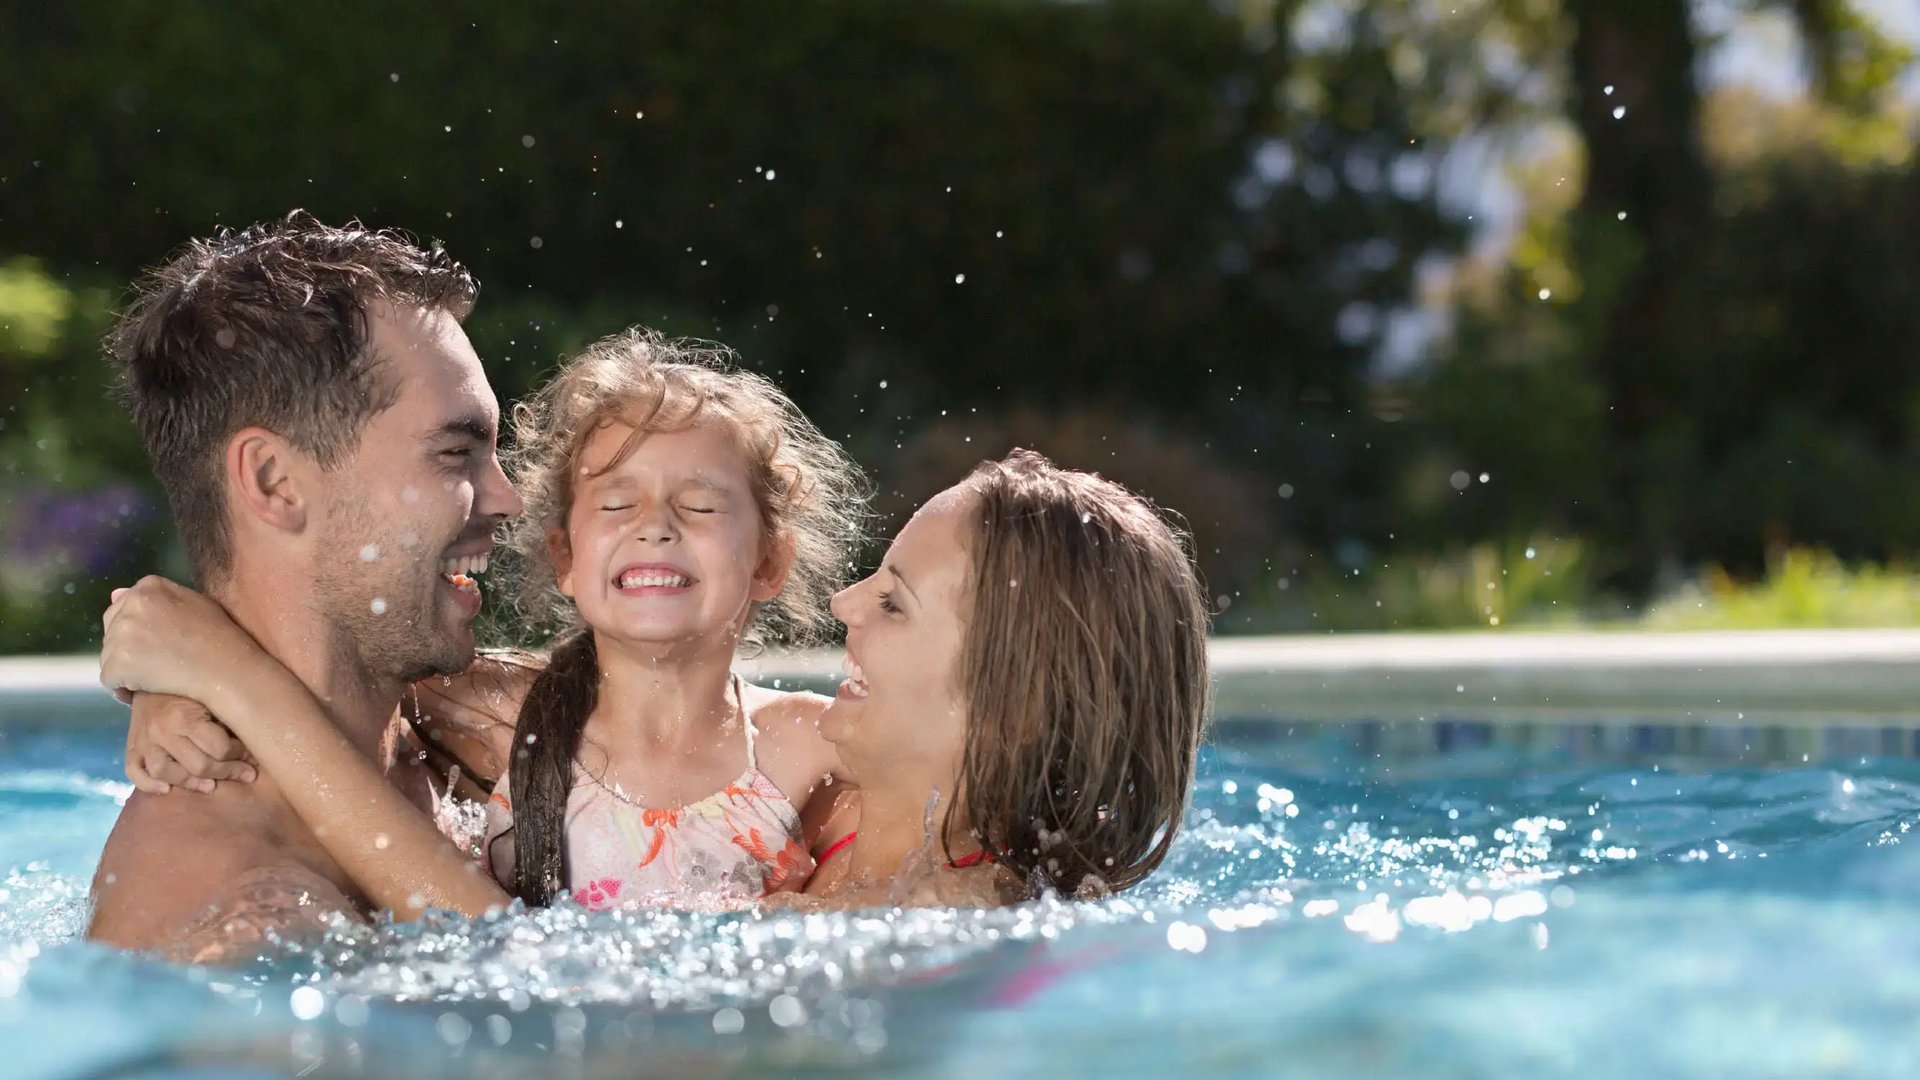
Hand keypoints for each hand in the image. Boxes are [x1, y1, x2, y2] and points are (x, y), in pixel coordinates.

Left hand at [100, 576, 267, 706]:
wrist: (229, 670)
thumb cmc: (219, 638)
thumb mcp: (195, 605)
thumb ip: (158, 598)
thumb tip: (113, 593)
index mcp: (149, 587)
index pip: (122, 608)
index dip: (139, 632)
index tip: (159, 646)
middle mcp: (132, 605)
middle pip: (112, 631)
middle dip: (129, 650)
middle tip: (159, 665)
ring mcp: (123, 633)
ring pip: (109, 656)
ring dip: (127, 670)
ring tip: (156, 679)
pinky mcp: (119, 663)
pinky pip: (109, 680)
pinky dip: (123, 690)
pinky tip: (144, 693)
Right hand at [125, 692, 256, 794]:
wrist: (153, 672)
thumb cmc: (191, 687)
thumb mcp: (211, 695)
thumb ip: (226, 719)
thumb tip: (253, 746)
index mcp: (184, 715)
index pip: (219, 748)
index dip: (240, 755)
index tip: (251, 755)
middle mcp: (161, 730)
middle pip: (197, 765)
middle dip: (227, 772)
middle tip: (245, 774)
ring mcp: (143, 740)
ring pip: (165, 773)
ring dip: (190, 783)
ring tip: (210, 786)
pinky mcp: (131, 746)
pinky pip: (134, 772)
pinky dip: (149, 784)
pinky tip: (167, 789)